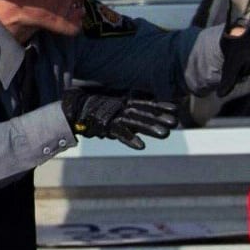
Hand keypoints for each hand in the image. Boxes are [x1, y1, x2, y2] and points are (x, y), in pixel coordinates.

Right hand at [62, 88, 179, 148]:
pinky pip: (120, 132)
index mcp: (125, 103)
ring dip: (151, 128)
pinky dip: (130, 139)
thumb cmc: (96, 110)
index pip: (146, 104)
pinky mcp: (105, 125)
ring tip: (166, 135)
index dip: (161, 106)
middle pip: (145, 113)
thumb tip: (147, 116)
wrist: (73, 110)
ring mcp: (114, 116)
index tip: (176, 108)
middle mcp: (122, 108)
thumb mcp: (116, 109)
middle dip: (160, 118)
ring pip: (136, 122)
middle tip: (175, 123)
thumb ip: (130, 114)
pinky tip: (141, 146)